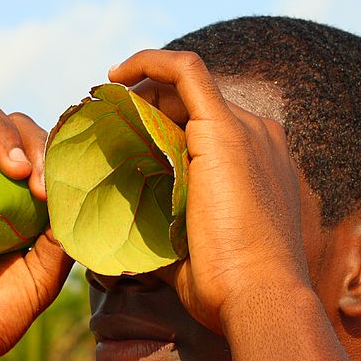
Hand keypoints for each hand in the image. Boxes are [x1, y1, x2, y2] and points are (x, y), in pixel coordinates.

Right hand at [0, 94, 72, 360]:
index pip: (47, 155)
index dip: (60, 159)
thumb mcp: (41, 278)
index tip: (60, 193)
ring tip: (16, 165)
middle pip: (19, 131)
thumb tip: (80, 193)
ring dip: (4, 130)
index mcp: (23, 201)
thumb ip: (59, 237)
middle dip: (36, 147)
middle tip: (37, 184)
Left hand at [109, 51, 310, 332]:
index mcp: (257, 166)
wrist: (259, 299)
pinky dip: (150, 62)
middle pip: (191, 106)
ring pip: (184, 89)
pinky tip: (114, 75)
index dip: (161, 128)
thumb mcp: (194, 254)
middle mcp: (258, 139)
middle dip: (145, 109)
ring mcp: (246, 130)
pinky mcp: (223, 128)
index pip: (204, 130)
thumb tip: (129, 241)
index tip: (123, 142)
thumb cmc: (230, 289)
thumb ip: (167, 237)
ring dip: (140, 93)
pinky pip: (184, 71)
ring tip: (100, 106)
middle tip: (102, 125)